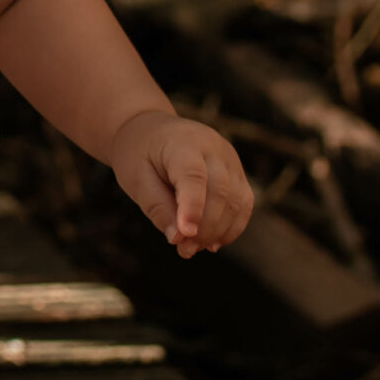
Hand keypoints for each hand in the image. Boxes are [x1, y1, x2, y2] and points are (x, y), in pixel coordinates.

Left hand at [110, 111, 251, 257]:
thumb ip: (157, 206)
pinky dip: (231, 227)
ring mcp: (230, 158)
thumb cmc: (139, 154)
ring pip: (237, 200)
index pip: (193, 176)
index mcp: (182, 142)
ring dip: (219, 231)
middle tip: (184, 251)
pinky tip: (212, 242)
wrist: (151, 129)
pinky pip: (243, 203)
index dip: (192, 208)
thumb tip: (178, 238)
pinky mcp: (237, 172)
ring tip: (192, 249)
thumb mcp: (135, 178)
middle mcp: (213, 147)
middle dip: (205, 227)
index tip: (185, 235)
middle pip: (219, 191)